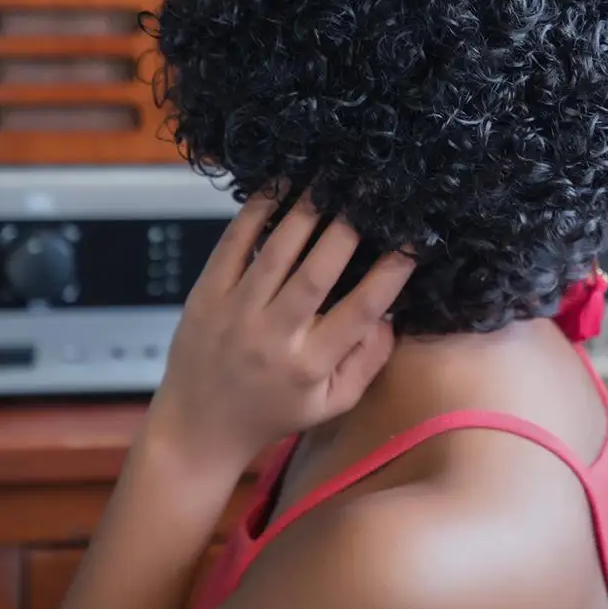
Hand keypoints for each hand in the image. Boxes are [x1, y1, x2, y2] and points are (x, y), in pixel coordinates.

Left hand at [143, 189, 414, 484]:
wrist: (197, 429)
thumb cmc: (272, 414)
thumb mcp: (330, 405)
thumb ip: (367, 362)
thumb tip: (391, 314)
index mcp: (309, 365)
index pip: (359, 311)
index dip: (389, 275)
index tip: (411, 242)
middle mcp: (273, 337)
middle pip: (317, 272)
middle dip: (348, 227)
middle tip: (371, 191)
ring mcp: (235, 312)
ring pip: (277, 251)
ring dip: (306, 209)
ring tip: (329, 178)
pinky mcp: (206, 295)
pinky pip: (233, 245)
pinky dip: (255, 212)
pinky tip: (278, 185)